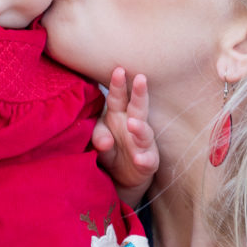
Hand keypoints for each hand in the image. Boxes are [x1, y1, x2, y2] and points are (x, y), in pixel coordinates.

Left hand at [92, 67, 158, 196]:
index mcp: (118, 114)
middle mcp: (133, 124)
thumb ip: (98, 136)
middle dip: (139, 93)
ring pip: (144, 133)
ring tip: (132, 124)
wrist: (122, 176)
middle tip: (141, 78)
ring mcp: (142, 143)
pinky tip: (139, 159)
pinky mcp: (148, 162)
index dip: (118, 84)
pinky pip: (147, 160)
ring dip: (139, 128)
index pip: (118, 97)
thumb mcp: (99, 139)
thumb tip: (105, 142)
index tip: (118, 70)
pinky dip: (144, 159)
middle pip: (138, 107)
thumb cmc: (110, 148)